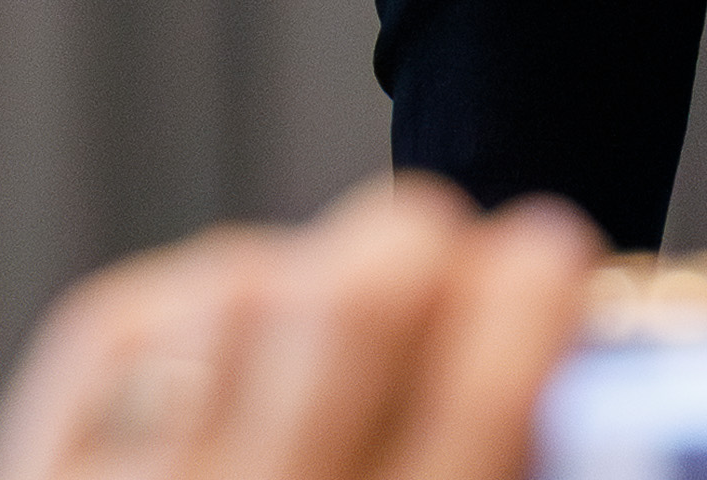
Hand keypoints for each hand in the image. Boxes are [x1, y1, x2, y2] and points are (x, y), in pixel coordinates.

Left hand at [0, 179, 592, 479]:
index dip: (534, 300)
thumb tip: (580, 362)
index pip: (482, 402)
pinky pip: (127, 323)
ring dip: (296, 282)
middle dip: (415, 249)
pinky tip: (231, 359)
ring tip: (320, 333)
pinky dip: (191, 313)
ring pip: (237, 288)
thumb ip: (509, 470)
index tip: (551, 262)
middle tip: (438, 258)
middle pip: (352, 304)